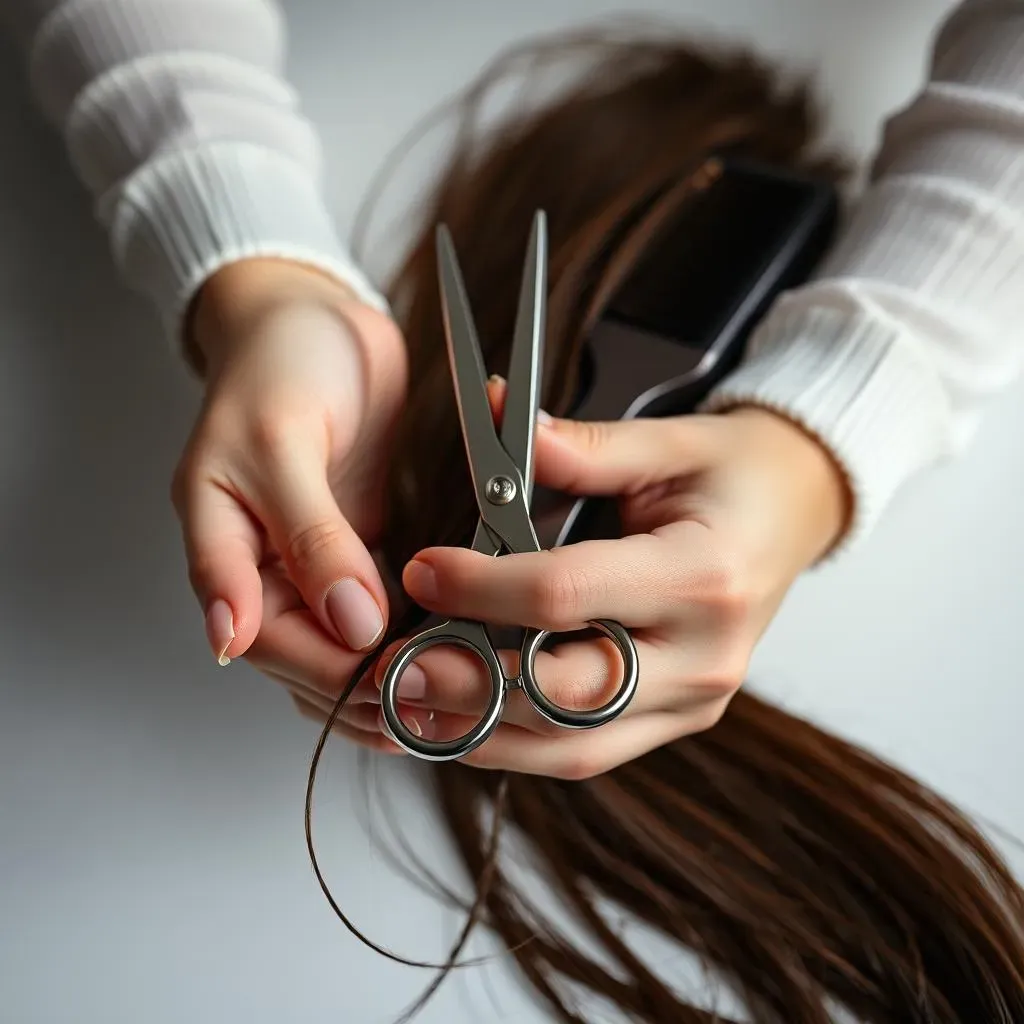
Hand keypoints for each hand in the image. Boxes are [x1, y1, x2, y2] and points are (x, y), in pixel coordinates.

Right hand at [171, 259, 407, 752]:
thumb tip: (346, 622)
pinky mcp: (359, 551)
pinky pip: (379, 614)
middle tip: (438, 698)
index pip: (268, 641)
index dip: (329, 671)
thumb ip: (310, 535)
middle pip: (307, 661)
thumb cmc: (278, 362)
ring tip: (452, 692)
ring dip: (392, 676)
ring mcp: (314, 563)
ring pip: (343, 650)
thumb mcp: (281, 440)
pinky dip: (409, 638)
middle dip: (369, 687)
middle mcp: (264, 566)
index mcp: (224, 544)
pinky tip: (450, 651)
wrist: (312, 316)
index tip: (393, 682)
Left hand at [370, 396, 850, 776]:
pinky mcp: (674, 718)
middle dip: (467, 685)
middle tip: (390, 669)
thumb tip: (496, 421)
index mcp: (703, 577)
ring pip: (570, 746)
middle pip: (565, 695)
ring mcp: (694, 701)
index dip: (483, 587)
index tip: (423, 570)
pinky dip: (514, 742)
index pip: (568, 596)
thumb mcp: (669, 441)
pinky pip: (585, 748)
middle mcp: (705, 657)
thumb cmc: (733, 475)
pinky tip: (457, 721)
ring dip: (478, 734)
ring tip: (405, 710)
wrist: (794, 514)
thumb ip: (583, 445)